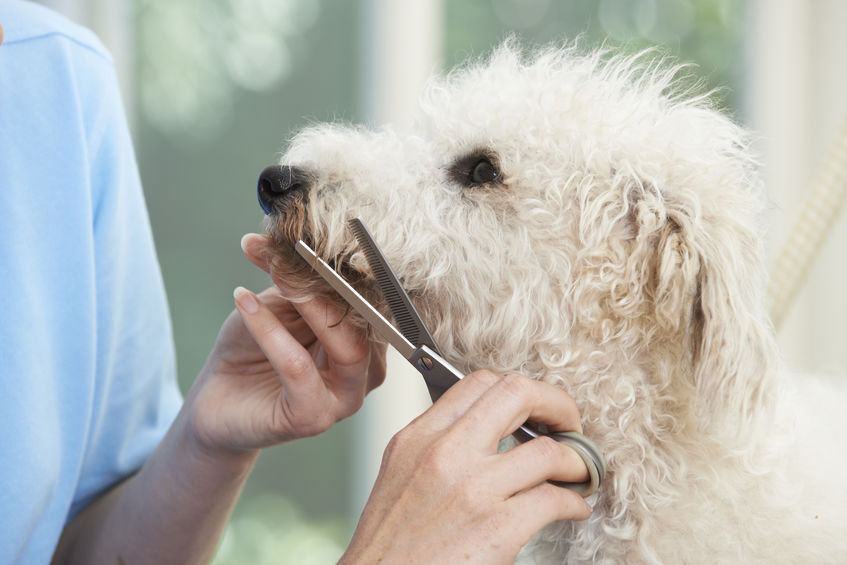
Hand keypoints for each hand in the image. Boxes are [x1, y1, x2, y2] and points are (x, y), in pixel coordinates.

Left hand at [186, 234, 385, 453]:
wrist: (218, 399)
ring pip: (345, 346)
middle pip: (369, 322)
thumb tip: (270, 239)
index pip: (372, 299)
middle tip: (297, 254)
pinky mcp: (313, 417)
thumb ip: (285, 276)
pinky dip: (271, 332)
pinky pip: (298, 368)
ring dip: (308, 304)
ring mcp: (345, 399)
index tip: (316, 237)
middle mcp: (366, 371)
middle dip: (334, 283)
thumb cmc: (253, 351)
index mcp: (368, 341)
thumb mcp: (273, 303)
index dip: (347, 265)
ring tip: (274, 276)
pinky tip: (245, 304)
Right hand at [342, 370, 592, 564]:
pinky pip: (555, 500)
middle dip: (558, 404)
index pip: (480, 383)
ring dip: (576, 461)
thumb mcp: (401, 475)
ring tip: (578, 472)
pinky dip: (574, 504)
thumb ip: (438, 446)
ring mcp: (472, 489)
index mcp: (419, 437)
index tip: (536, 409)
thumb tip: (485, 431)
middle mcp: (444, 453)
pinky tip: (572, 509)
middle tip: (570, 425)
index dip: (521, 390)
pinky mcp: (497, 527)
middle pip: (518, 394)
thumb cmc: (390, 545)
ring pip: (549, 451)